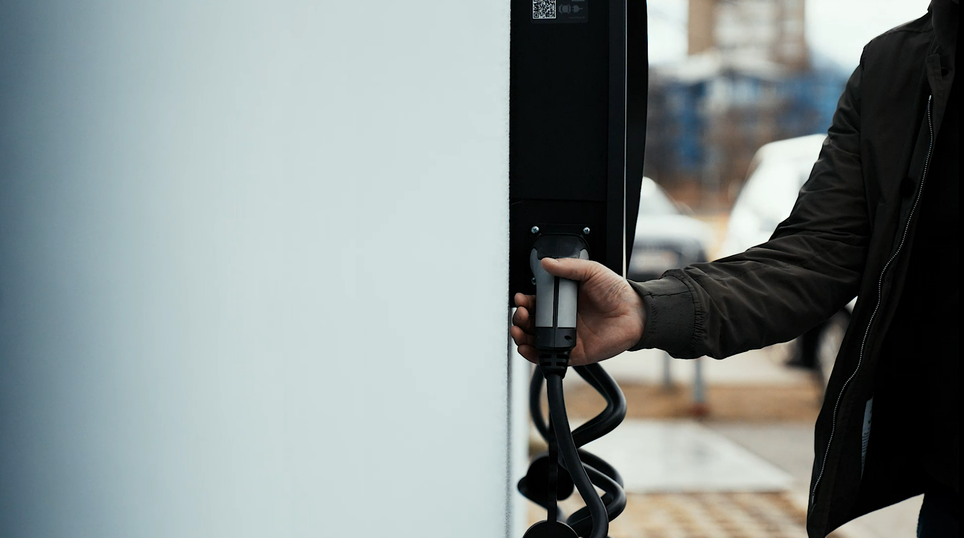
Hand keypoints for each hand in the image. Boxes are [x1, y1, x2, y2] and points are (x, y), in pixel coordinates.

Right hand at [510, 258, 644, 366]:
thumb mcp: (591, 271)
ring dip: (522, 336)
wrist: (636, 313)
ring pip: (536, 340)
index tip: (520, 299)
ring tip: (519, 330)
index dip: (525, 302)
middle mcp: (562, 319)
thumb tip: (547, 262)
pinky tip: (527, 347)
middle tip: (521, 314)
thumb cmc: (617, 292)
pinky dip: (534, 355)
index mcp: (563, 300)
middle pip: (532, 323)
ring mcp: (566, 336)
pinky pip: (549, 356)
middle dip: (520, 319)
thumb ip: (568, 267)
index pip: (536, 303)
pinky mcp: (573, 352)